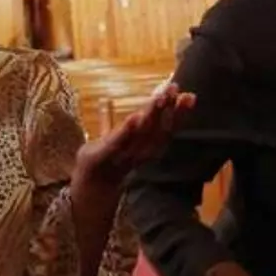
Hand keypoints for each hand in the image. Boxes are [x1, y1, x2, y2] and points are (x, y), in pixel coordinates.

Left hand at [75, 84, 195, 188]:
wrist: (86, 187)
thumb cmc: (103, 161)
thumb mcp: (111, 139)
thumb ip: (112, 120)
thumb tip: (107, 100)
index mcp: (146, 147)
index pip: (167, 129)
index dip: (179, 113)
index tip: (189, 95)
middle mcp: (138, 152)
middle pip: (158, 130)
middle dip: (168, 109)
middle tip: (174, 89)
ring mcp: (121, 155)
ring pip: (141, 134)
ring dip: (151, 115)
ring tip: (159, 98)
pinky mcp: (102, 156)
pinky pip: (117, 143)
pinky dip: (126, 131)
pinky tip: (134, 117)